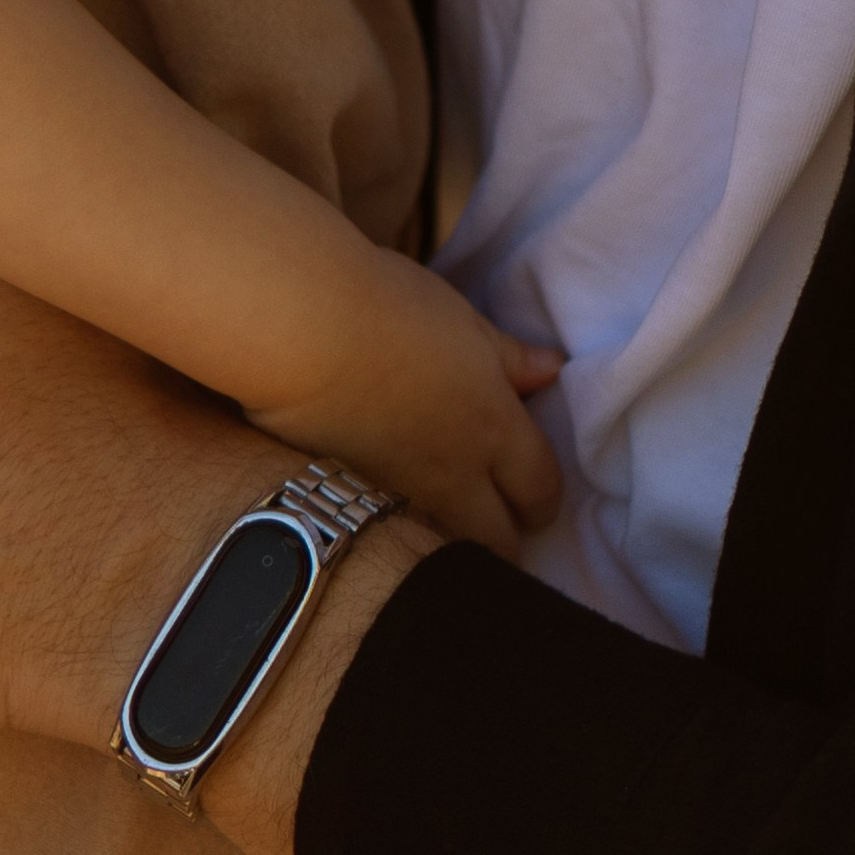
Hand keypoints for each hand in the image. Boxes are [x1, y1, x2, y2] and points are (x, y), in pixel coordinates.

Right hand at [247, 251, 559, 557]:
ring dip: (454, 538)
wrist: (302, 328)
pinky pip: (395, 531)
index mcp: (493, 426)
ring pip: (447, 547)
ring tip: (443, 509)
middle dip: (505, 535)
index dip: (544, 498)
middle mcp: (455, 473)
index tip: (533, 491)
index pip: (543, 490)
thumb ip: (509, 358)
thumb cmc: (386, 307)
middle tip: (494, 511)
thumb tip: (552, 370)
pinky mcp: (353, 497)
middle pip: (501, 543)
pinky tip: (391, 501)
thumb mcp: (461, 319)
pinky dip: (403, 526)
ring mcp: (401, 493)